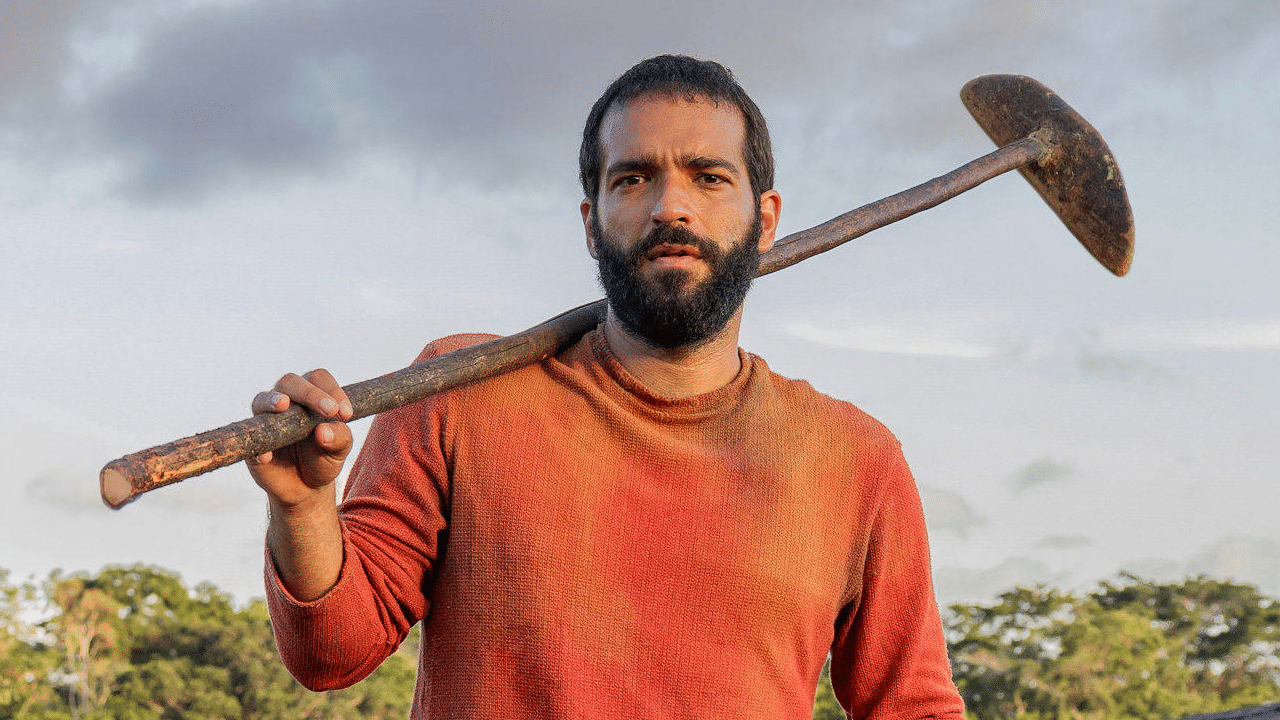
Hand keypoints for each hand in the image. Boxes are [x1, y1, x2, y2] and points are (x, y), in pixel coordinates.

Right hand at [247, 369, 353, 508]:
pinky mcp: (252, 441)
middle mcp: (286, 401)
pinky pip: (250, 437)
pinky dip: (259, 445)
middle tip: (330, 410)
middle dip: (310, 393)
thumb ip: (339, 438)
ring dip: (272, 400)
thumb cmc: (324, 459)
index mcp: (311, 396)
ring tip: (283, 405)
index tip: (346, 414)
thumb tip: (323, 431)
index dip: (332, 390)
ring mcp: (265, 419)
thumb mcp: (339, 451)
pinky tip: (268, 456)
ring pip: (262, 400)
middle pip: (290, 382)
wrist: (305, 487)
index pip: (318, 378)